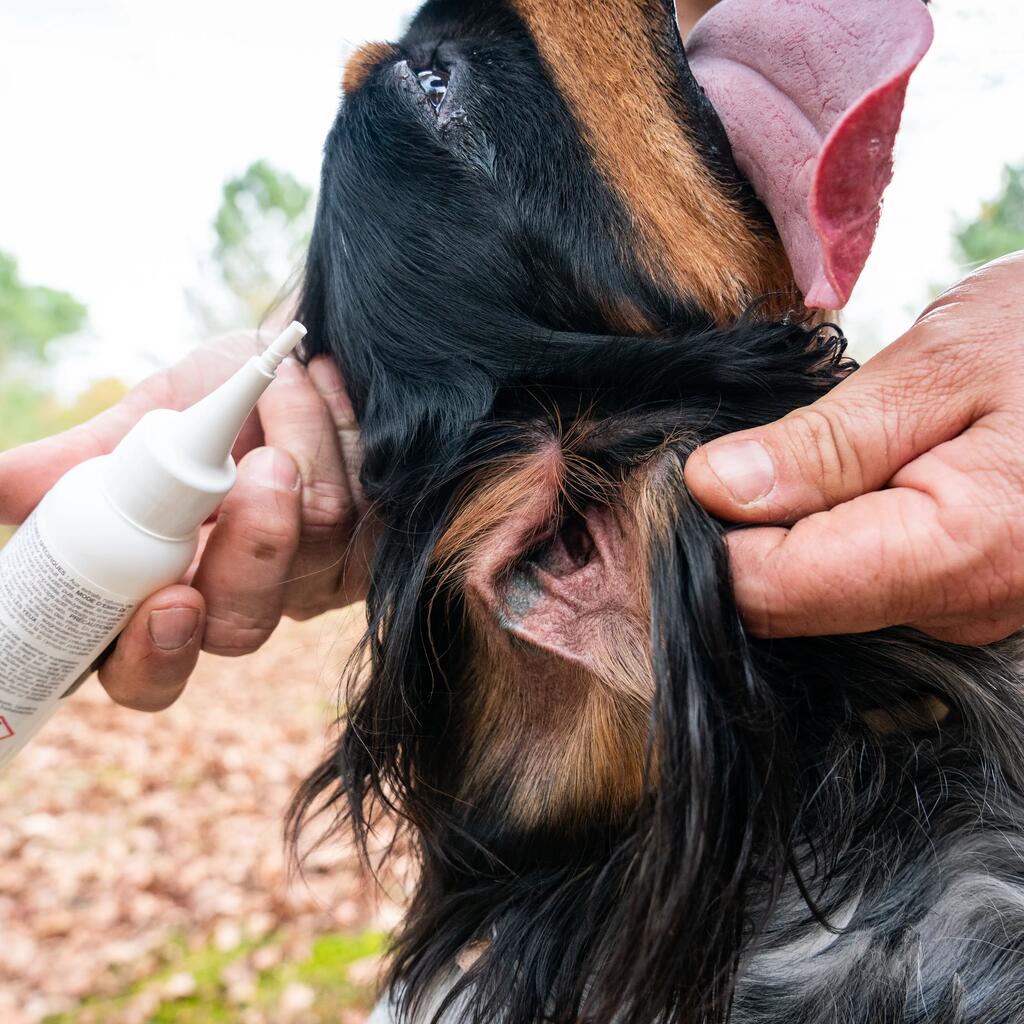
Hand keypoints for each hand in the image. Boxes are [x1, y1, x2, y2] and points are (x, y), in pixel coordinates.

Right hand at [0, 332, 371, 710]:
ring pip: (315, 544)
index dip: (154, 657)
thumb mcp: (141, 421)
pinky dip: (342, 428)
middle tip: (264, 471)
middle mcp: (241, 597)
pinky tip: (328, 386)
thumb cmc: (216, 396)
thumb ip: (78, 463)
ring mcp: (314, 576)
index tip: (169, 602)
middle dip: (253, 550)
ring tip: (284, 381)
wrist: (299, 357)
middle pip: (242, 628)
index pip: (150, 670)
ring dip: (298, 439)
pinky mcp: (373, 540)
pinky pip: (368, 501)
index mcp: (166, 590)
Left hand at [685, 252, 1023, 645]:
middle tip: (707, 460)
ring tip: (776, 462)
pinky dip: (824, 545)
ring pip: (820, 603)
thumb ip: (827, 443)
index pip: (768, 590)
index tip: (672, 481)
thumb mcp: (946, 364)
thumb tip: (713, 489)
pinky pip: (863, 592)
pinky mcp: (969, 602)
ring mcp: (970, 618)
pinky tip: (826, 489)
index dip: (701, 540)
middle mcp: (962, 613)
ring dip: (779, 539)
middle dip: (732, 540)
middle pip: (786, 607)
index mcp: (955, 554)